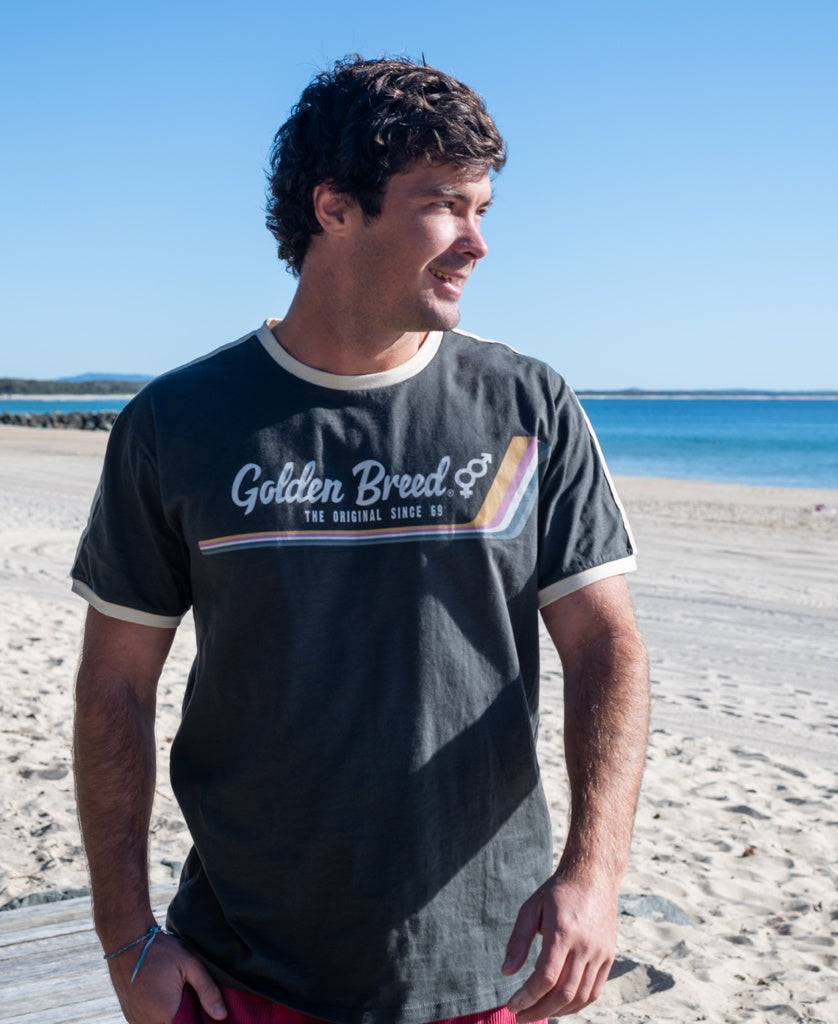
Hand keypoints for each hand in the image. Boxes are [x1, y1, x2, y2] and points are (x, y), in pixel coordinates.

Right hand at [107, 931, 227, 1023]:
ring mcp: (136, 1021)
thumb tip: (222, 1015)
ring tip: (179, 995)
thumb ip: (207, 990)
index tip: (205, 1009)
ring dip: (173, 1018)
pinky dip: (160, 1017)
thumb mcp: (190, 965)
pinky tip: (166, 998)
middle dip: (187, 1018)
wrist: (127, 941)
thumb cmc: (160, 951)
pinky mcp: (130, 1016)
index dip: (198, 1020)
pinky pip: (149, 1023)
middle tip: (191, 996)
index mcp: (165, 1015)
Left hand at [501, 872, 617, 1020]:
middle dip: (538, 1010)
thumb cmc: (557, 892)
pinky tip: (559, 1006)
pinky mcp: (608, 957)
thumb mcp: (531, 908)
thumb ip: (518, 940)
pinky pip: (594, 991)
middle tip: (520, 1017)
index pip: (545, 976)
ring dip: (556, 1011)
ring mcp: (600, 953)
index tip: (512, 1005)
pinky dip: (576, 1005)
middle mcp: (585, 945)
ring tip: (536, 1013)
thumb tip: (506, 972)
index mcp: (563, 931)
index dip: (527, 996)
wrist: (594, 876)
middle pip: (563, 993)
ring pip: (580, 997)